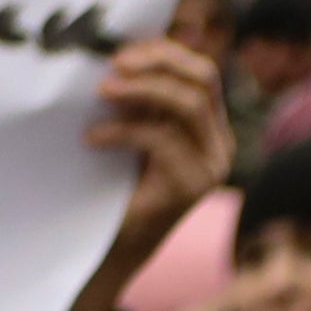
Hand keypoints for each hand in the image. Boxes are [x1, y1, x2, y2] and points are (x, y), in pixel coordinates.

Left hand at [62, 37, 237, 310]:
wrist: (106, 258)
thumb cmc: (108, 199)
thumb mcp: (126, 145)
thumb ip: (135, 111)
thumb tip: (115, 64)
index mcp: (206, 130)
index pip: (200, 74)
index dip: (166, 55)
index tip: (122, 52)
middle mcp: (218, 144)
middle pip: (202, 80)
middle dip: (158, 64)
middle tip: (112, 66)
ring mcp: (210, 165)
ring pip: (188, 104)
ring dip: (142, 91)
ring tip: (101, 92)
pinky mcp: (192, 186)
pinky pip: (162, 140)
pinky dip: (124, 131)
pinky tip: (92, 138)